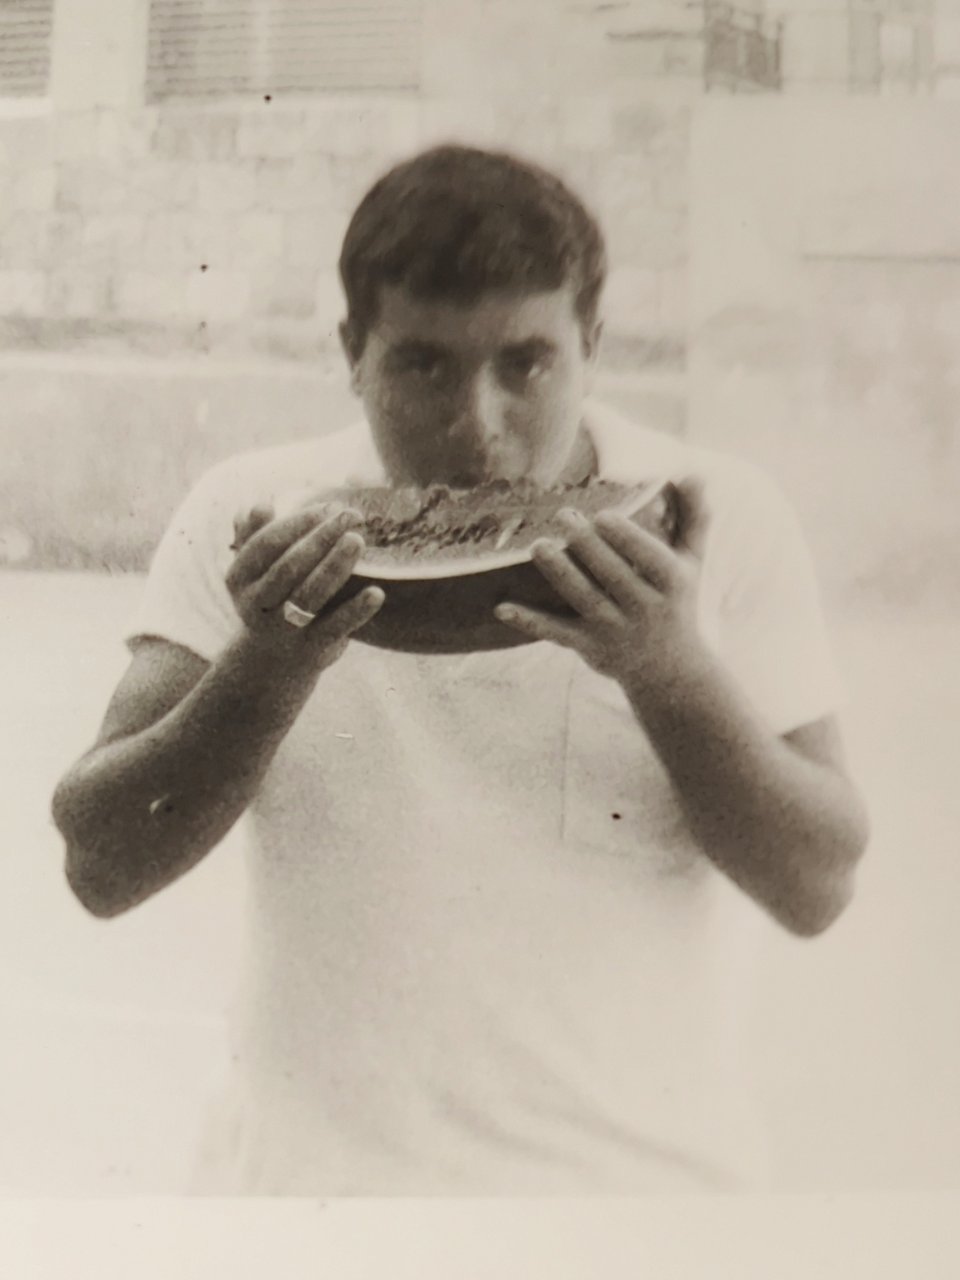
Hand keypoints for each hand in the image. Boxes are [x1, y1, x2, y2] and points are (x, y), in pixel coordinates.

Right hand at [226, 500, 383, 664]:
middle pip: (288, 568)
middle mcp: (256, 604)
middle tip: (350, 516)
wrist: (274, 659)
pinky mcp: (312, 647)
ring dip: (334, 567)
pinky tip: (377, 592)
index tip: (326, 507)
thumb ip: (253, 534)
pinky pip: (335, 627)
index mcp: (239, 577)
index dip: (296, 523)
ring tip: (358, 540)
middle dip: (320, 539)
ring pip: (309, 595)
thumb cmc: (270, 596)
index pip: (266, 544)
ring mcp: (284, 628)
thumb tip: (261, 503)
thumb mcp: (254, 568)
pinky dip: (356, 611)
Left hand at [494, 479, 708, 686]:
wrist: (669, 670)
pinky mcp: (589, 647)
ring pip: (584, 599)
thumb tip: (694, 472)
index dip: (626, 538)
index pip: (649, 558)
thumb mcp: (692, 561)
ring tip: (539, 545)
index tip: (602, 515)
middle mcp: (644, 608)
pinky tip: (502, 608)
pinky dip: (530, 622)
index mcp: (671, 583)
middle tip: (563, 515)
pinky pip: (557, 633)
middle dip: (587, 545)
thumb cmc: (677, 601)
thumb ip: (694, 516)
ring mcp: (614, 630)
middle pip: (613, 575)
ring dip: (560, 573)